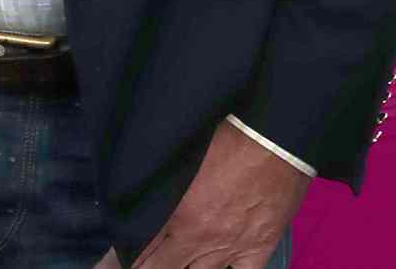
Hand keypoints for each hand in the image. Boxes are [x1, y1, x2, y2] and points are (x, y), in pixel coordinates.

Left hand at [131, 120, 308, 267]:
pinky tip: (218, 267)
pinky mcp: (258, 250)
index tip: (125, 259)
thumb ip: (157, 184)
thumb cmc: (222, 140)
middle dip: (152, 267)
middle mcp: (199, 238)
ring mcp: (230, 248)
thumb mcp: (177, 159)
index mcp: (175, 215)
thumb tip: (138, 192)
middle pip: (166, 267)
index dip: (130, 258)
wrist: (270, 142)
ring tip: (180, 261)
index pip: (143, 250)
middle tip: (146, 264)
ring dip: (186, 268)